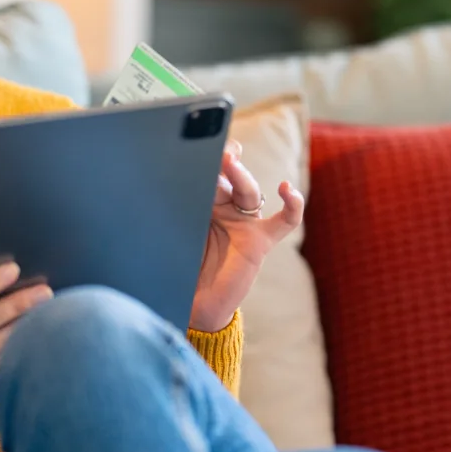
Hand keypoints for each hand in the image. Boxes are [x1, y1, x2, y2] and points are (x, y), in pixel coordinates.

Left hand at [190, 140, 304, 331]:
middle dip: (220, 161)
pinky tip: (287, 189)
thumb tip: (157, 186)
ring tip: (229, 161)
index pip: (208, 172)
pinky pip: (285, 220)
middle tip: (211, 150)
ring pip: (248, 190)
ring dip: (240, 175)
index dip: (204, 157)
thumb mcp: (173, 236)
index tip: (192, 145)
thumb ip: (174, 212)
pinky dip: (293, 204)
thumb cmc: (181, 270)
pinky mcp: (261, 240)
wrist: (195, 307)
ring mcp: (246, 222)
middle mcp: (226, 208)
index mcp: (203, 202)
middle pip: (228, 176)